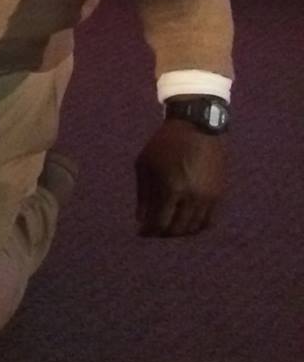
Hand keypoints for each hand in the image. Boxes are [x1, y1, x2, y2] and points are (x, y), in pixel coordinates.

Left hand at [135, 118, 222, 235]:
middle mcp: (193, 197)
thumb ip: (143, 195)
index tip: (141, 233)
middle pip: (178, 229)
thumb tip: (141, 220)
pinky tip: (185, 222)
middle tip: (154, 231)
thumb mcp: (145, 165)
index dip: (149, 231)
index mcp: (171, 188)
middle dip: (163, 233)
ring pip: (195, 228)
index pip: (160, 222)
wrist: (198, 128)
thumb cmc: (165, 144)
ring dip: (180, 231)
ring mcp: (209, 197)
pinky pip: (209, 221)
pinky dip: (196, 226)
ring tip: (168, 228)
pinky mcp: (220, 195)